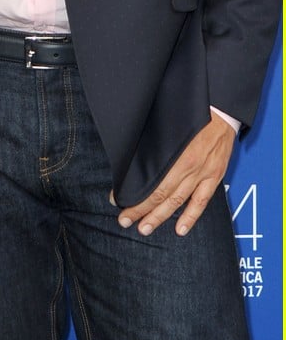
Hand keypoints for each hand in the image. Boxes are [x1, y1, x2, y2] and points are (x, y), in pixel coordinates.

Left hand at [114, 111, 235, 237]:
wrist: (222, 110)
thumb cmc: (192, 113)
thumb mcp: (167, 126)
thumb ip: (154, 145)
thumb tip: (132, 158)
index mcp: (177, 156)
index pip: (151, 184)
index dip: (134, 196)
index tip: (117, 200)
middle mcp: (190, 168)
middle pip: (162, 196)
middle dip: (141, 210)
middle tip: (125, 221)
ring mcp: (203, 174)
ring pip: (179, 202)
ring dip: (161, 217)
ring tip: (145, 228)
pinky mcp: (214, 176)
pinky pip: (202, 201)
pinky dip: (191, 216)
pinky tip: (180, 229)